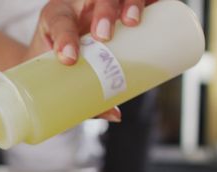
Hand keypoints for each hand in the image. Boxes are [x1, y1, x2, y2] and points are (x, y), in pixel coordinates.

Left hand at [26, 0, 155, 121]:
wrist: (58, 42)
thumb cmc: (56, 59)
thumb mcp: (60, 73)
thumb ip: (81, 94)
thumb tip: (114, 115)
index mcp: (56, 16)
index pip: (59, 21)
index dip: (64, 38)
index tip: (69, 59)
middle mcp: (79, 2)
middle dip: (102, 13)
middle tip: (104, 36)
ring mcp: (102, 0)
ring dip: (129, 2)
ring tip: (133, 21)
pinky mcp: (123, 2)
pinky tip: (160, 5)